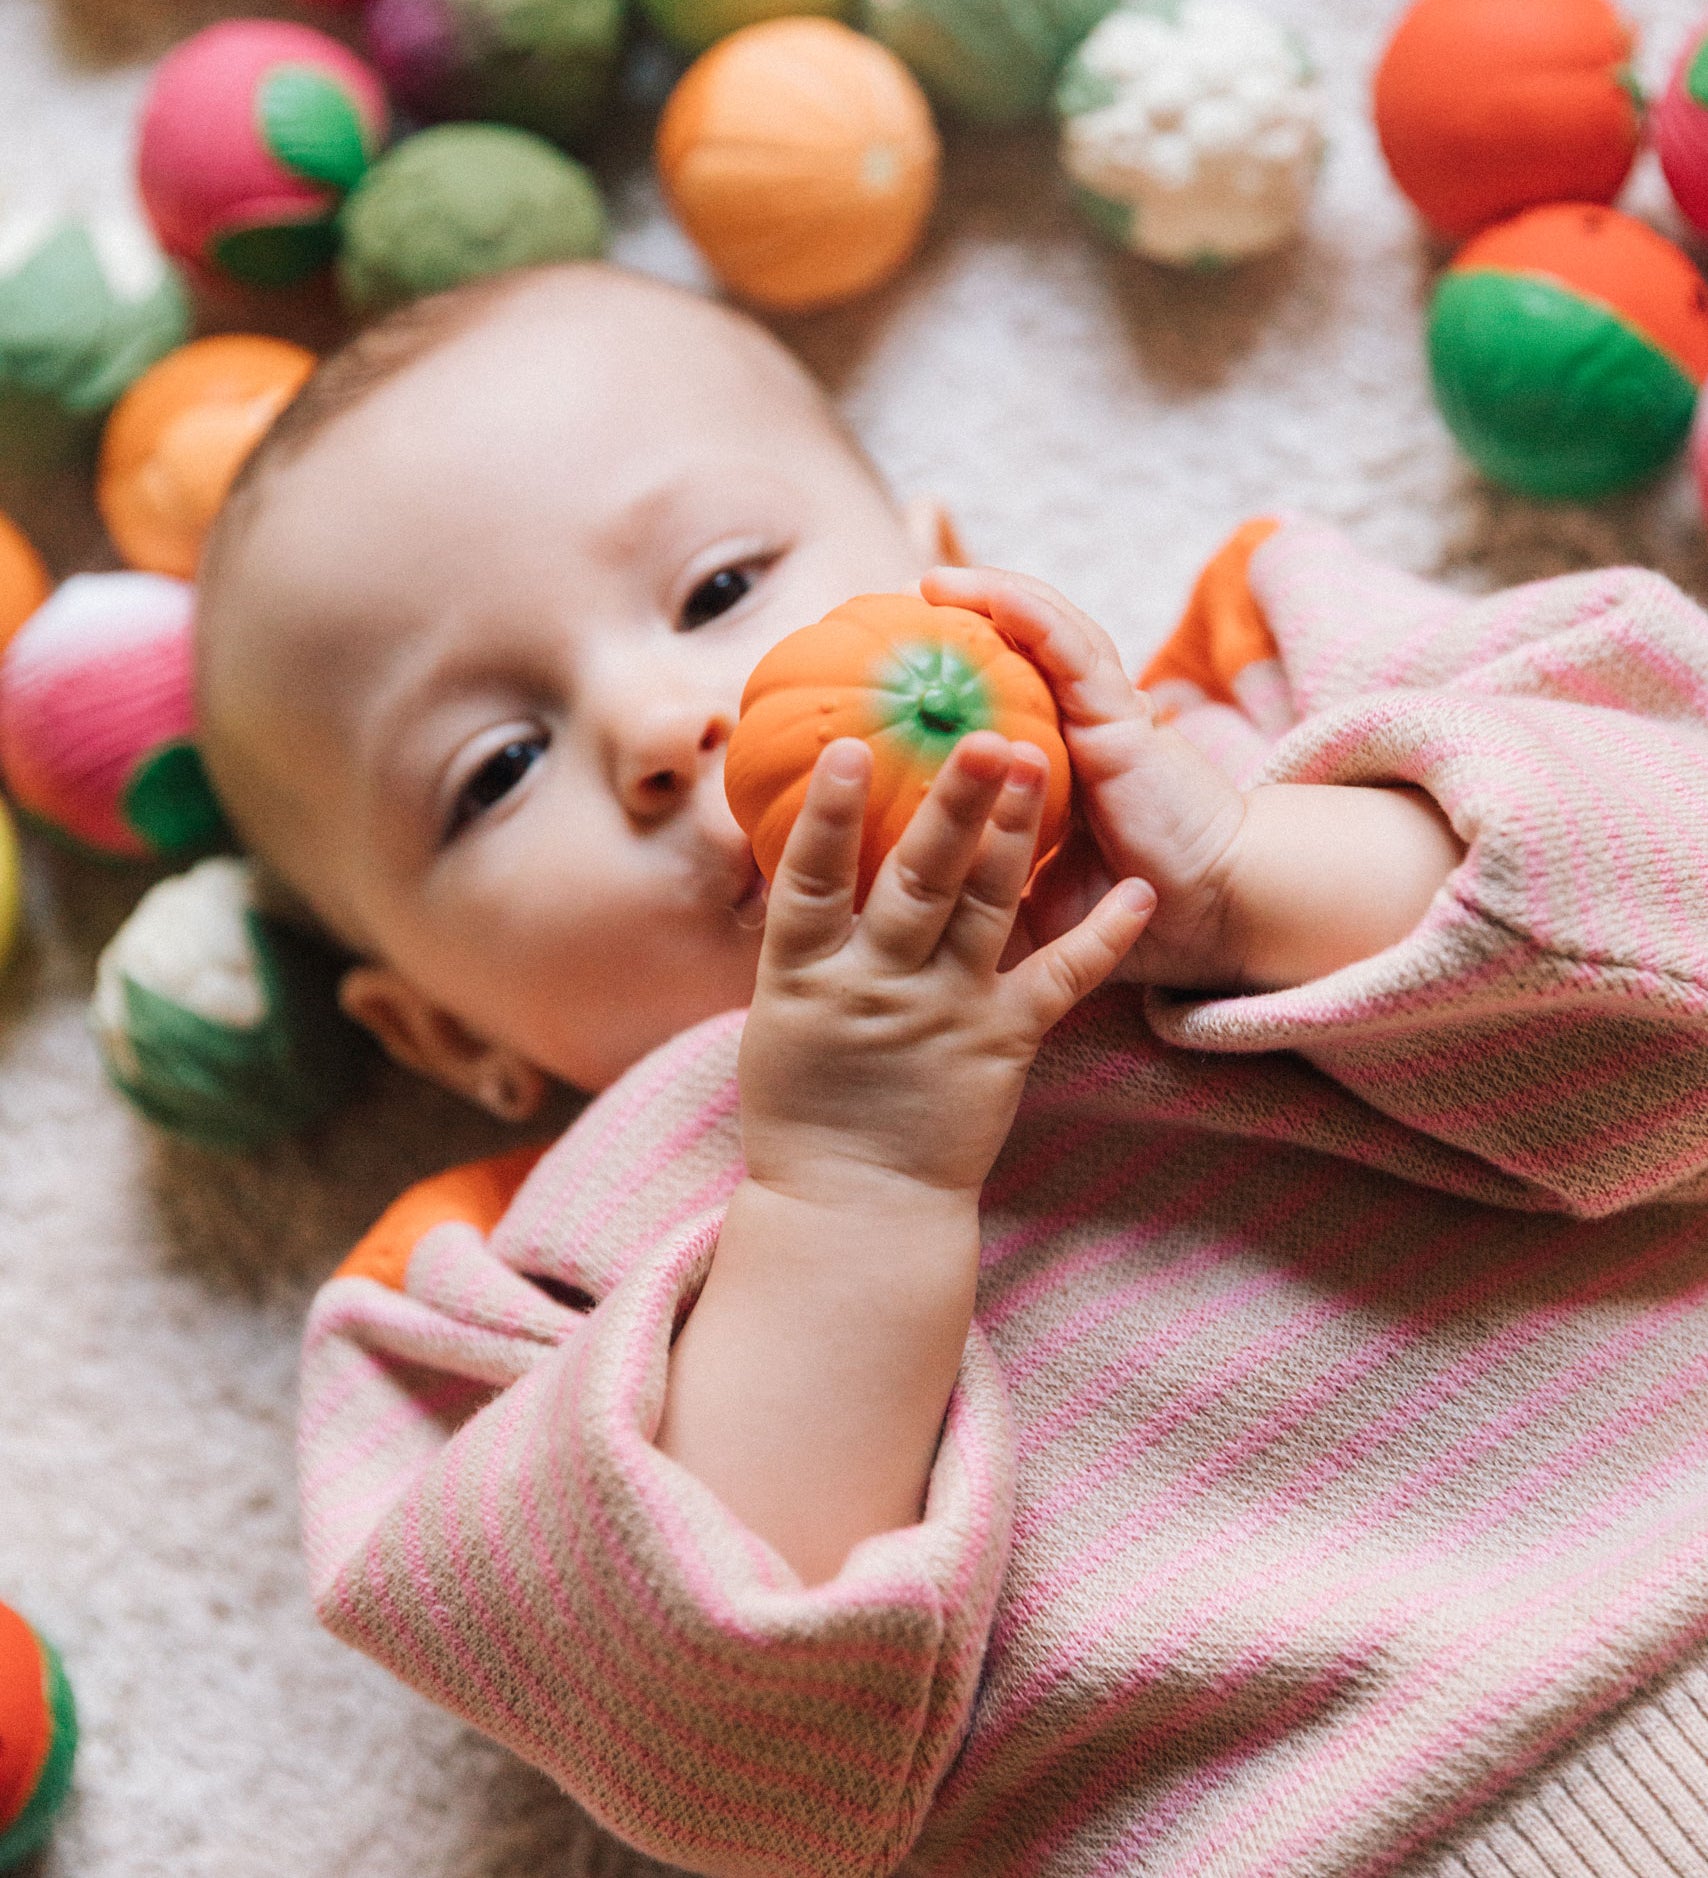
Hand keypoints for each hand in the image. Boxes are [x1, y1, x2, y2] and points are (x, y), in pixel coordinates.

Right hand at [740, 731, 1153, 1204]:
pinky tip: (1140, 897)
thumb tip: (807, 847)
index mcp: (805, 976)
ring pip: (987, 911)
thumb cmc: (805, 1105)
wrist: (853, 1208)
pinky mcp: (1003, 1042)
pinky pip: (1060, 983)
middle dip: (951, 807)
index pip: (812, 880)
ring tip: (1039, 763)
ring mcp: (945, 1012)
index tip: (851, 748)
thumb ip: (802, 936)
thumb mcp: (778, 1014)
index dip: (830, 814)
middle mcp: (878, 984)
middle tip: (982, 736)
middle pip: (917, 881)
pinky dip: (1103, 940)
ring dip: (1014, 836)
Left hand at [921, 566, 1465, 993]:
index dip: (956, 670)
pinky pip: (1070, 648)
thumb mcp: (1032, 900)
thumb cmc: (1129, 915)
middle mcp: (1080, 728)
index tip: (892, 663)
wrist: (1210, 913)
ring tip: (927, 581)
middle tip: (894, 604)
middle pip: (1021, 650)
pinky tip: (981, 594)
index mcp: (1062, 762)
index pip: (1007, 695)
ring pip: (1045, 631)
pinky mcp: (1120, 715)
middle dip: (962, 618)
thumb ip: (978, 889)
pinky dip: (1027, 613)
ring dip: (989, 596)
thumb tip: (899, 907)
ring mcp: (1102, 714)